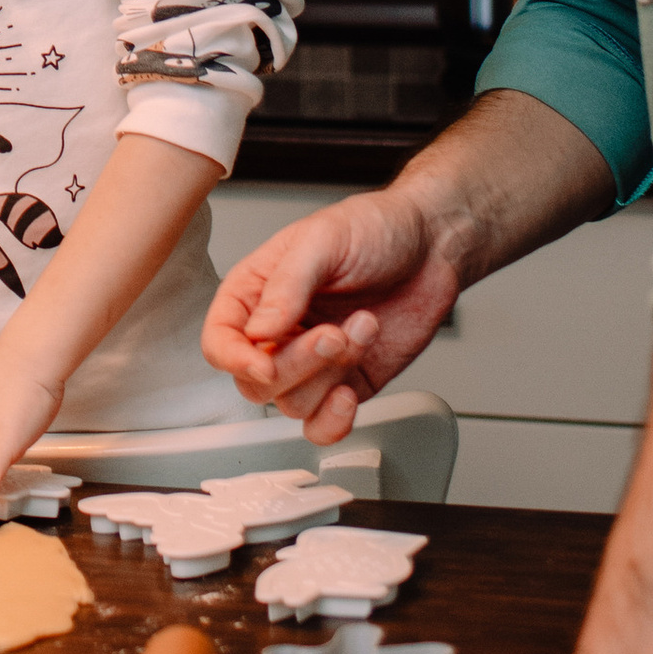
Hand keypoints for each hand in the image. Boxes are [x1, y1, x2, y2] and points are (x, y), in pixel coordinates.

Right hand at [201, 186, 461, 442]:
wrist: (432, 245)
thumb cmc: (374, 228)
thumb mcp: (323, 240)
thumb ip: (287, 285)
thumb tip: (257, 331)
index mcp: (256, 291)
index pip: (219, 340)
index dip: (234, 359)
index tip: (265, 364)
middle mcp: (279, 332)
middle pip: (256, 382)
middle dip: (298, 364)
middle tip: (334, 333)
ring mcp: (312, 363)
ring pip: (292, 404)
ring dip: (330, 375)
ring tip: (363, 329)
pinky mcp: (346, 382)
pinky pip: (322, 425)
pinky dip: (333, 422)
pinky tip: (351, 391)